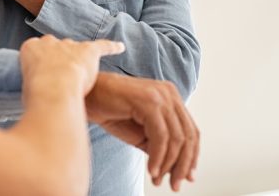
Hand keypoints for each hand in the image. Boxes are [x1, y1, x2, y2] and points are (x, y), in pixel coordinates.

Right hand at [20, 36, 124, 97]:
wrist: (54, 87)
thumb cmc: (37, 92)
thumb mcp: (26, 87)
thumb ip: (33, 85)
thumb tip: (37, 97)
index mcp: (31, 48)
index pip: (36, 50)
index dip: (42, 63)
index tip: (44, 72)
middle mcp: (50, 42)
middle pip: (56, 47)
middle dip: (59, 59)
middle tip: (60, 75)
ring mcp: (70, 46)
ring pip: (76, 47)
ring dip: (78, 57)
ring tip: (82, 68)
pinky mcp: (89, 50)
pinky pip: (102, 46)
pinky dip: (112, 47)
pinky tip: (120, 47)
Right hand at [86, 73, 198, 191]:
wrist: (87, 96)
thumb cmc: (110, 111)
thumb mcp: (140, 133)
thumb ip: (159, 145)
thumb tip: (175, 169)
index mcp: (170, 97)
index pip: (191, 130)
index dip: (192, 156)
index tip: (187, 177)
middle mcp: (169, 93)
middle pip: (188, 135)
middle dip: (182, 165)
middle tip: (174, 185)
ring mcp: (160, 95)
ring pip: (176, 138)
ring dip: (168, 164)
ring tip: (157, 179)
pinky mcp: (149, 101)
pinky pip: (161, 136)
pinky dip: (158, 157)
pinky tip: (151, 169)